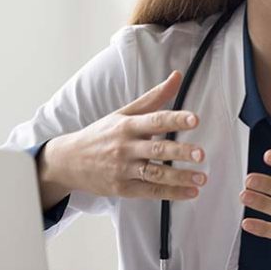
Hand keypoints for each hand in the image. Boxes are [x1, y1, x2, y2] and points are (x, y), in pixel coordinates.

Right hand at [39, 71, 207, 205]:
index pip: (155, 120)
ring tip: (202, 176)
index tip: (194, 119)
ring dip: (180, 177)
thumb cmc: (101, 134)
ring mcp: (124, 170)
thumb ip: (154, 97)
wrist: (68, 161)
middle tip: (200, 153)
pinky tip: (191, 191)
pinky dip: (172, 193)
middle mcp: (126, 148)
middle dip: (180, 152)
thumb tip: (177, 76)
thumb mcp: (124, 113)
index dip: (175, 119)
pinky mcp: (124, 188)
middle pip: (157, 150)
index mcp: (128, 126)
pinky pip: (151, 191)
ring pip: (155, 174)